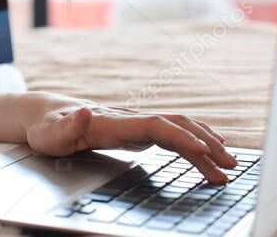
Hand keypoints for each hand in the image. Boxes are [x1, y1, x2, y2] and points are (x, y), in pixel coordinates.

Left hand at [24, 96, 236, 183]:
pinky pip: (171, 134)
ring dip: (204, 143)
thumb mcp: (51, 131)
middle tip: (230, 166)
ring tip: (228, 165)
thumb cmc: (47, 127)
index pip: (155, 126)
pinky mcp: (136, 130)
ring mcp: (134, 122)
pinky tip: (208, 152)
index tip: (204, 152)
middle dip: (205, 143)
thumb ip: (68, 125)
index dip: (181, 137)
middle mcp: (129, 118)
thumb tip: (84, 110)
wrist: (46, 114)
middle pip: (175, 125)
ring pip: (178, 128)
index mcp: (112, 121)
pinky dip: (192, 141)